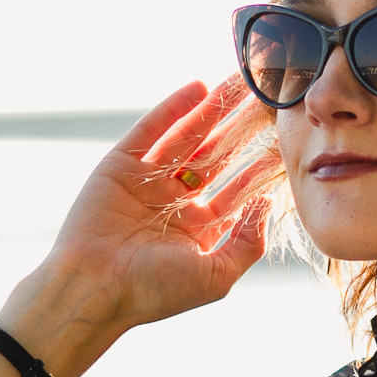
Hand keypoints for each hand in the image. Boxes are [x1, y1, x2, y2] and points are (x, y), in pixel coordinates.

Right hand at [23, 79, 272, 337]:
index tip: (283, 144)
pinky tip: (200, 88)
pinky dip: (174, 108)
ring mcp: (146, 182)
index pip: (235, 192)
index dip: (258, 170)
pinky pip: (151, 130)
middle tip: (266, 102)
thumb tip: (266, 204)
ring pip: (187, 139)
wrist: (93, 287)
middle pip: (215, 159)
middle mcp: (172, 204)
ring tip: (240, 85)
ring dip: (213, 112)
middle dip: (240, 132)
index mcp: (195, 232)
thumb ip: (247, 243)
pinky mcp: (119, 165)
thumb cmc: (153, 291)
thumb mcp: (216, 276)